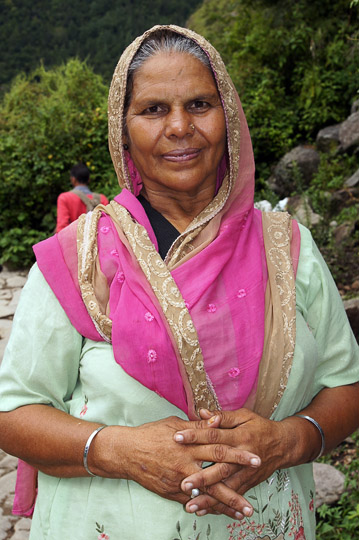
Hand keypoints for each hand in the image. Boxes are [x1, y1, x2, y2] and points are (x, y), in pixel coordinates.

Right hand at [95, 414, 259, 509]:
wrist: (126, 452)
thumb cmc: (151, 434)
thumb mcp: (175, 424)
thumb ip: (198, 425)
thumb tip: (218, 420)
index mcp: (189, 444)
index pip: (219, 448)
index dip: (238, 453)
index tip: (256, 458)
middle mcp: (186, 463)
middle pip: (217, 473)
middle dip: (238, 481)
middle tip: (257, 491)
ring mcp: (179, 480)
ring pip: (207, 493)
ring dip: (227, 502)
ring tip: (245, 511)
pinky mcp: (172, 492)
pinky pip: (194, 501)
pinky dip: (208, 507)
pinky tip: (221, 513)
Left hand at [173, 408, 285, 516]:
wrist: (284, 444)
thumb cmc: (260, 427)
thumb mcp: (244, 416)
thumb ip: (222, 416)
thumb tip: (202, 412)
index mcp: (239, 436)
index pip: (214, 435)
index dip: (195, 436)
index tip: (177, 438)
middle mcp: (242, 456)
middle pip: (220, 467)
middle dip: (201, 477)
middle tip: (183, 484)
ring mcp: (245, 472)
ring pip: (225, 487)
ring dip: (208, 497)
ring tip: (191, 504)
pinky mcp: (248, 483)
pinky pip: (232, 496)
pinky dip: (219, 506)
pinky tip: (204, 511)